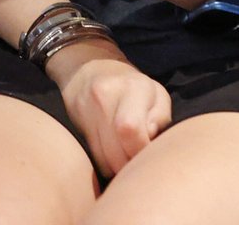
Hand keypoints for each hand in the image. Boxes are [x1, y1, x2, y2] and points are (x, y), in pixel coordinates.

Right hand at [46, 39, 171, 176]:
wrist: (91, 70)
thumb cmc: (133, 86)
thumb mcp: (157, 94)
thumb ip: (161, 118)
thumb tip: (148, 140)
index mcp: (133, 88)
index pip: (131, 129)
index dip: (141, 150)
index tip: (149, 153)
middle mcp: (106, 97)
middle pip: (116, 152)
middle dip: (131, 164)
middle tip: (139, 159)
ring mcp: (88, 111)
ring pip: (104, 160)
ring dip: (119, 168)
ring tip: (127, 154)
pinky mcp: (77, 127)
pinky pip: (95, 159)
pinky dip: (108, 164)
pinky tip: (113, 154)